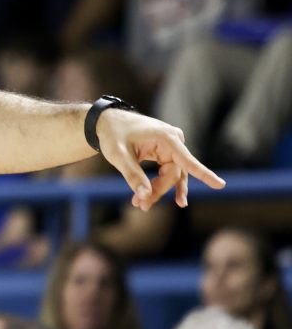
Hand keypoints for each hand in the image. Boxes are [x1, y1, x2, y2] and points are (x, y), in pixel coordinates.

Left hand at [95, 109, 224, 210]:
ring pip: (172, 175)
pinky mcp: (166, 151)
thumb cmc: (113, 136)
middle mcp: (174, 140)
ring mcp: (172, 146)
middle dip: (159, 190)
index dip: (203, 174)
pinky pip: (170, 171)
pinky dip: (163, 185)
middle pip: (174, 173)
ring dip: (160, 190)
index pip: (187, 160)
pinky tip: (174, 199)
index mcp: (166, 138)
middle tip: (141, 206)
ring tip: (143, 206)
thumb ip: (133, 176)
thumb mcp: (119, 157)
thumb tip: (145, 196)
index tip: (220, 185)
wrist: (108, 123)